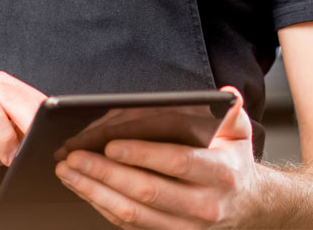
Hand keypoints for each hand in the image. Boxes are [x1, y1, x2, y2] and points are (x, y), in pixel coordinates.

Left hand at [56, 86, 257, 228]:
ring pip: (133, 214)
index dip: (142, 154)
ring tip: (68, 172)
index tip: (110, 145)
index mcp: (220, 174)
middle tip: (75, 157)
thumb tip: (227, 95)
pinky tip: (83, 188)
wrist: (244, 206)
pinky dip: (101, 206)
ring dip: (95, 192)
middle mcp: (204, 205)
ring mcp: (184, 226)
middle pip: (147, 191)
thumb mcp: (239, 134)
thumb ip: (231, 112)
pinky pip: (129, 225)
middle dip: (105, 173)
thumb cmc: (232, 162)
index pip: (177, 163)